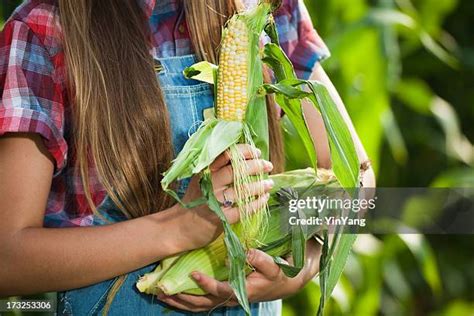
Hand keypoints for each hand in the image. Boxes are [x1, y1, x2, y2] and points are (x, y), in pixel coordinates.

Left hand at [158, 239, 321, 311]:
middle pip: (202, 304)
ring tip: (160, 294)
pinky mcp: (221, 296)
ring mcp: (224, 299)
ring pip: (199, 306)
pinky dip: (186, 300)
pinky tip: (172, 294)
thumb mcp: (274, 267)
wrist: (282, 285)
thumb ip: (261, 260)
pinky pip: (201, 302)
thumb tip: (245, 253)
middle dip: (182, 298)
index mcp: (241, 291)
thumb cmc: (276, 275)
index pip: (220, 291)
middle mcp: (230, 298)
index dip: (207, 284)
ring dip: (180, 301)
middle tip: (163, 290)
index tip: (194, 273)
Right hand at [175, 144, 273, 250]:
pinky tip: (263, 199)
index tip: (257, 152)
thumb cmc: (194, 202)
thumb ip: (217, 170)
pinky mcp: (220, 218)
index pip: (227, 154)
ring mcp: (215, 201)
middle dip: (256, 166)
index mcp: (205, 171)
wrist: (178, 228)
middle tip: (268, 166)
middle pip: (237, 170)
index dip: (244, 151)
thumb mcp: (201, 181)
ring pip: (242, 189)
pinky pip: (243, 209)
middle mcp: (210, 184)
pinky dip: (256, 204)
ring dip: (259, 185)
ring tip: (269, 183)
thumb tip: (245, 159)